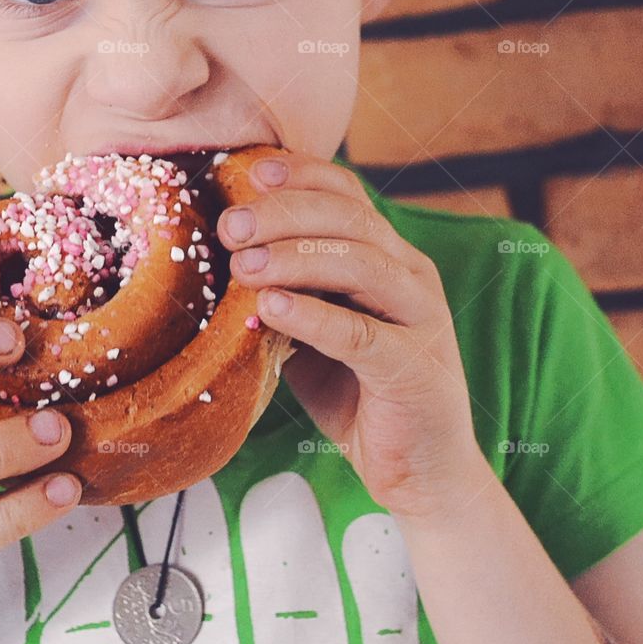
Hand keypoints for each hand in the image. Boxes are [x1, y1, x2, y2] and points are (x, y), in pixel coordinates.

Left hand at [218, 151, 486, 523]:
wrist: (420, 471)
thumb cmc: (359, 394)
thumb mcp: (314, 332)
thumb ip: (286, 291)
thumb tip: (220, 257)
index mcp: (390, 256)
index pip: (349, 194)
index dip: (301, 175)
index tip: (248, 172)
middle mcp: (412, 275)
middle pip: (351, 219)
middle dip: (285, 214)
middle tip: (230, 227)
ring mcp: (421, 319)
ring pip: (360, 264)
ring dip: (294, 258)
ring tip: (242, 267)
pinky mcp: (416, 368)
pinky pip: (361, 333)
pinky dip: (313, 316)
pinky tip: (271, 307)